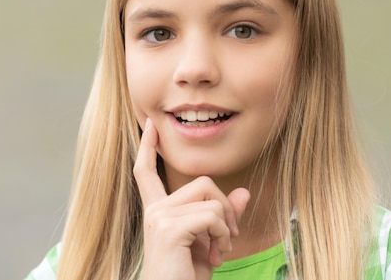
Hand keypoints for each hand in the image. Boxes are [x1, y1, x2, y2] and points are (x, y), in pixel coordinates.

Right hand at [133, 118, 249, 279]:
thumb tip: (243, 192)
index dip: (148, 148)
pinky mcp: (169, 227)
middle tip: (228, 239)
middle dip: (225, 208)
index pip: (146, 172)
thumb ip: (223, 216)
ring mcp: (159, 216)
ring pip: (210, 197)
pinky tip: (216, 255)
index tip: (151, 125)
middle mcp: (154, 210)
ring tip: (221, 251)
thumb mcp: (210, 243)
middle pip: (202, 182)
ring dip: (225, 225)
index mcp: (157, 211)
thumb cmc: (186, 276)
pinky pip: (212, 216)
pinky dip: (222, 235)